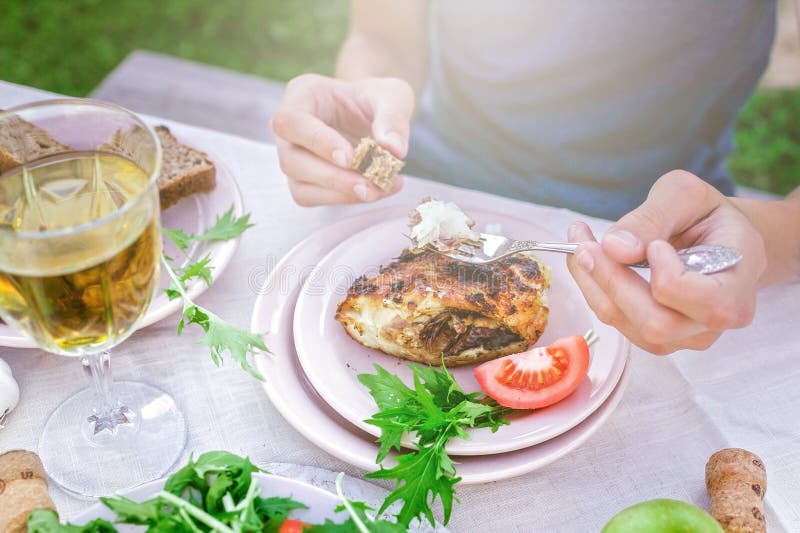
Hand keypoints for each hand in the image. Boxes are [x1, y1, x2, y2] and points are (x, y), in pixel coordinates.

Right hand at [271, 74, 413, 205]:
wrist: (376, 115)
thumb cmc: (377, 98)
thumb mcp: (393, 96)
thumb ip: (393, 118)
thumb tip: (393, 149)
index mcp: (302, 95)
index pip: (291, 120)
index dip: (318, 142)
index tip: (350, 158)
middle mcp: (289, 130)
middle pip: (292, 161)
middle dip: (333, 177)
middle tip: (371, 183)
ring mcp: (293, 158)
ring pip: (300, 187)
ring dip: (341, 193)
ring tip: (379, 188)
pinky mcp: (304, 182)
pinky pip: (314, 198)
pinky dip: (347, 199)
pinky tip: (377, 191)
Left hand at [566, 170, 766, 354]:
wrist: (714, 237)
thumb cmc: (705, 214)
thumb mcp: (686, 195)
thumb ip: (654, 216)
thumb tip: (616, 247)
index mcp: (739, 283)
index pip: (708, 302)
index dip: (670, 277)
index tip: (655, 246)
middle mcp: (715, 320)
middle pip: (657, 323)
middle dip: (613, 282)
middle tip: (585, 243)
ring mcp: (685, 335)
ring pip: (628, 326)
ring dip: (594, 284)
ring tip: (579, 243)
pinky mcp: (656, 336)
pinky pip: (616, 322)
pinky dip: (593, 289)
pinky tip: (588, 259)